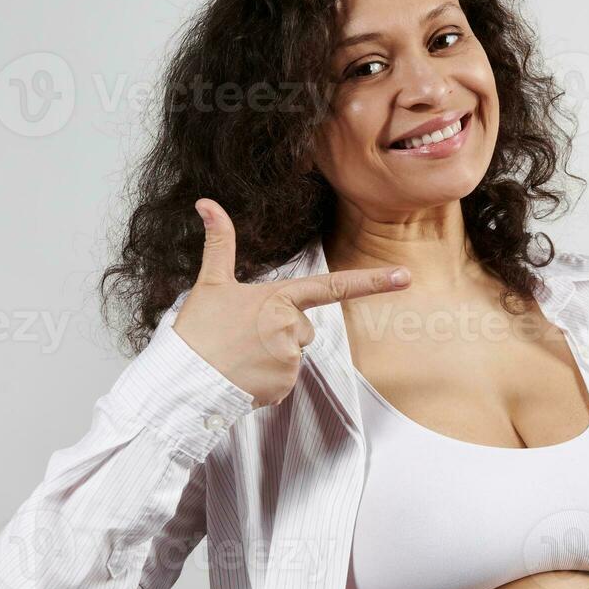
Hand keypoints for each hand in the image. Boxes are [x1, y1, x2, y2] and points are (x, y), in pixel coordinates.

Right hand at [173, 198, 411, 408]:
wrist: (183, 380)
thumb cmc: (198, 330)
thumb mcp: (210, 282)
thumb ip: (219, 243)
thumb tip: (206, 202)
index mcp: (280, 299)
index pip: (334, 286)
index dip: (373, 281)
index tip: (405, 276)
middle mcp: (292, 328)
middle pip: (303, 327)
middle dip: (279, 331)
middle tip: (242, 337)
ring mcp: (291, 359)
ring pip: (293, 352)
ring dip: (271, 355)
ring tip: (240, 356)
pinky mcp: (285, 386)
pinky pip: (285, 379)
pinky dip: (266, 379)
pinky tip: (244, 375)